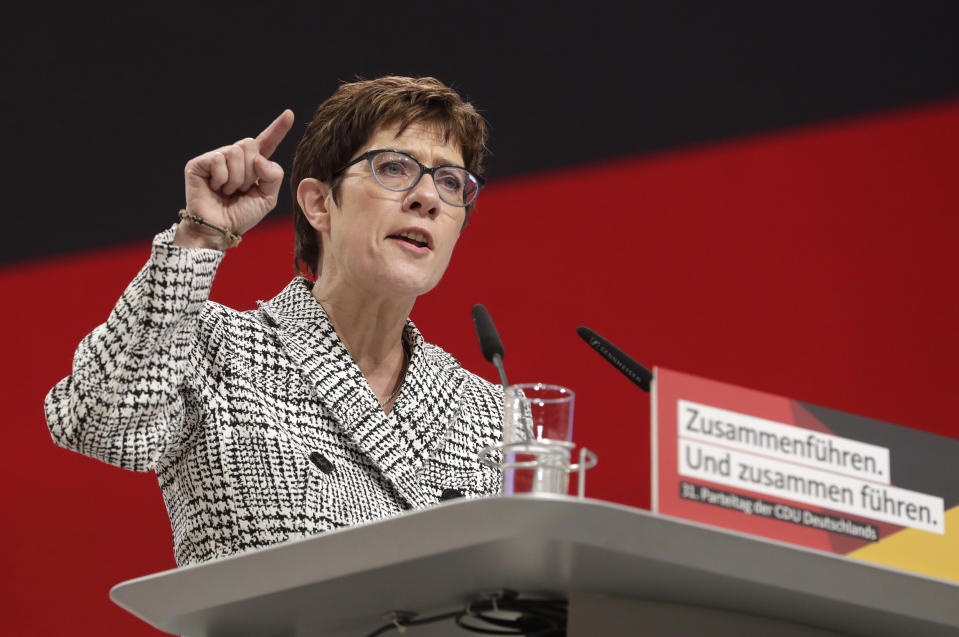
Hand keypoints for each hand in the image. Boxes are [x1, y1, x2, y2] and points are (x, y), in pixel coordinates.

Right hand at [175, 110, 294, 248]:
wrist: (220, 229)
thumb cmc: (241, 215)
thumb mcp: (267, 198)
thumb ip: (273, 176)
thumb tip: (260, 158)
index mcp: (252, 164)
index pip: (267, 143)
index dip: (278, 129)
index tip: (289, 114)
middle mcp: (233, 157)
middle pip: (251, 144)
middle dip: (250, 171)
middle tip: (240, 190)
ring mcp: (216, 158)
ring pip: (235, 152)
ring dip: (236, 178)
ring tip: (228, 191)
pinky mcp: (199, 163)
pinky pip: (218, 160)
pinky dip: (221, 178)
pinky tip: (215, 188)